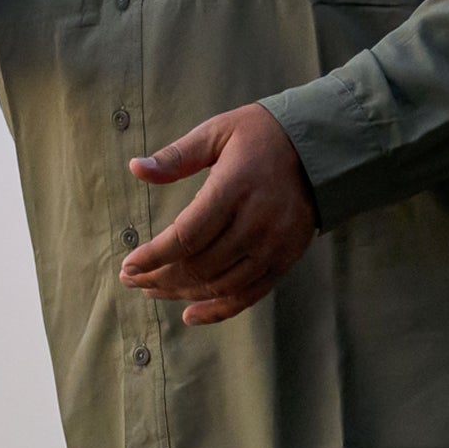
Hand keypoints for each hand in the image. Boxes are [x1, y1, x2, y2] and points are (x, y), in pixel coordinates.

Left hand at [120, 103, 317, 326]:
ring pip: (220, 284)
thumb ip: (176, 156)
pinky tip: (190, 315)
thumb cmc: (260, 135)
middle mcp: (256, 222)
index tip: (127, 265)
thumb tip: (135, 169)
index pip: (186, 236)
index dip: (153, 256)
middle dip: (159, 277)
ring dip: (181, 293)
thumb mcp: (217, 132)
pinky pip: (249, 295)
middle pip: (199, 265)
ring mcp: (273, 245)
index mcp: (234, 188)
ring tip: (152, 290)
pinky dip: (219, 310)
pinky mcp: (286, 259)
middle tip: (131, 279)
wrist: (321, 148)